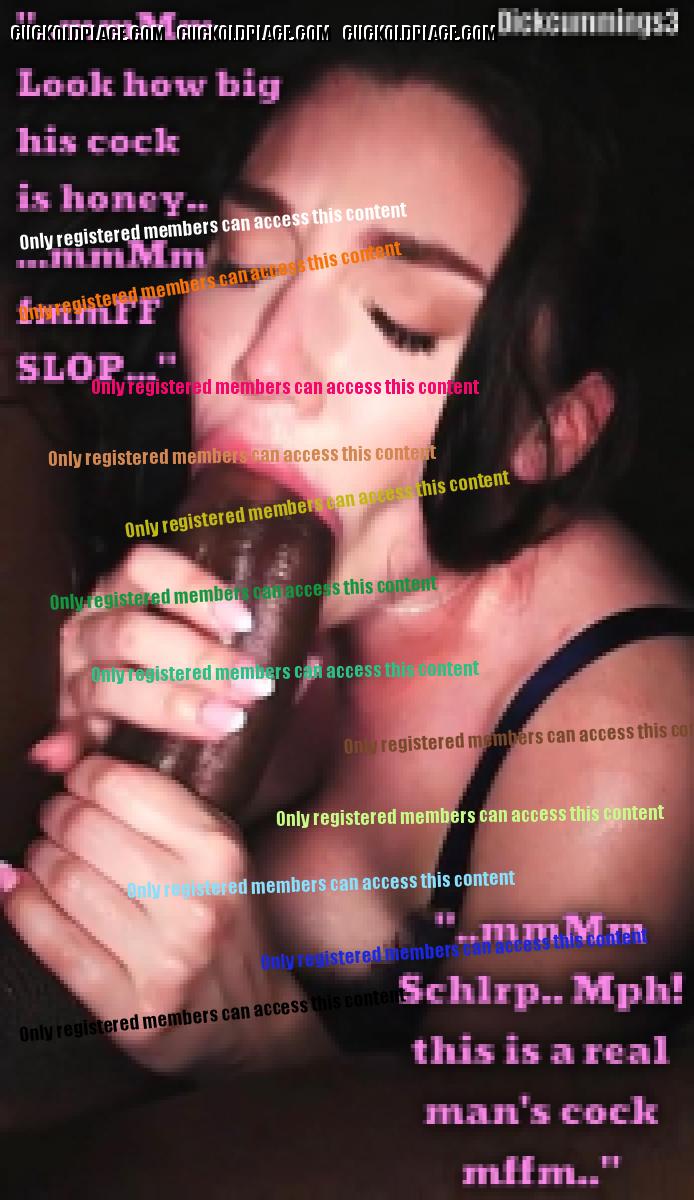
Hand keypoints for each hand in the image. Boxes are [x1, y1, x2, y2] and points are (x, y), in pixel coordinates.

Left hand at [3, 754, 274, 1073]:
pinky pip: (57, 946)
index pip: (124, 786)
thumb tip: (75, 762)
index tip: (76, 779)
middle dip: (56, 816)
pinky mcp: (133, 1011)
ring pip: (66, 881)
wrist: (257, 1020)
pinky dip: (24, 910)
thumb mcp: (219, 853)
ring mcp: (166, 960)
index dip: (84, 774)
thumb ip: (164, 808)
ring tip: (42, 856)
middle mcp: (196, 901)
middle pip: (85, 828)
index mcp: (219, 850)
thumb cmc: (227, 922)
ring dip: (38, 861)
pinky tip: (18, 894)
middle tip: (53, 818)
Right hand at [29, 544, 268, 774]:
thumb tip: (313, 665)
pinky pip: (62, 727)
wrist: (135, 673)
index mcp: (127, 589)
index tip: (243, 621)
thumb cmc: (187, 652)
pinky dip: (65, 740)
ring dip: (165, 703)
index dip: (193, 590)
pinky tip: (71, 755)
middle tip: (250, 684)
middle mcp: (94, 623)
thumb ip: (264, 639)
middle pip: (131, 631)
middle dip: (196, 660)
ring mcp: (75, 670)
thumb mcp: (222, 636)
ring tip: (221, 722)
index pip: (146, 567)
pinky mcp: (66, 715)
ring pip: (107, 682)